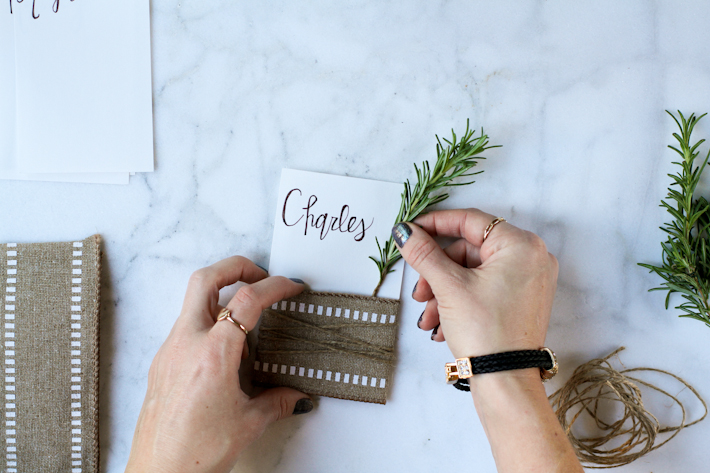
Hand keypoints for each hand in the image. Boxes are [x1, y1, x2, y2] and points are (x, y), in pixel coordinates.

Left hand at [126, 256, 312, 472]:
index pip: (246, 300)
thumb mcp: (247, 424)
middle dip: (236, 266)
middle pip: (205, 279)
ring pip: (192, 301)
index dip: (274, 286)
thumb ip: (277, 402)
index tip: (291, 286)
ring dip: (221, 296)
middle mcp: (185, 344)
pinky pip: (186, 326)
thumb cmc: (194, 453)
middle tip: (260, 275)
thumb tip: (296, 396)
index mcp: (212, 354)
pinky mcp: (162, 363)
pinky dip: (208, 322)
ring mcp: (169, 351)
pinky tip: (225, 349)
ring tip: (247, 319)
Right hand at [393, 208, 557, 358]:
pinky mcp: (523, 300)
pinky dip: (460, 301)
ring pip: (473, 273)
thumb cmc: (486, 332)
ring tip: (429, 317)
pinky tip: (442, 324)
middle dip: (437, 273)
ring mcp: (529, 280)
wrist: (506, 381)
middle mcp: (531, 258)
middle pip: (469, 251)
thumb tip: (405, 232)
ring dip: (444, 292)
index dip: (435, 224)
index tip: (411, 231)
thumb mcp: (448, 286)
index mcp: (521, 245)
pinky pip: (485, 288)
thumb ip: (423, 253)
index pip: (470, 221)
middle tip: (420, 291)